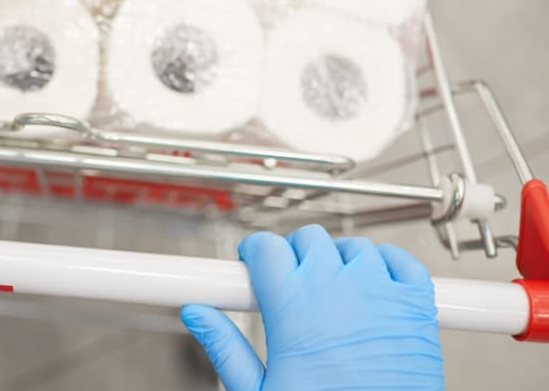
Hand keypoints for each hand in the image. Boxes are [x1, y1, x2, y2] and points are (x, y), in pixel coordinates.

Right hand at [181, 225, 443, 390]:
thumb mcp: (259, 390)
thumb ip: (224, 346)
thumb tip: (197, 315)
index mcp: (293, 308)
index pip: (266, 247)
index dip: (255, 251)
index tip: (253, 262)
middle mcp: (337, 290)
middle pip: (308, 238)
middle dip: (294, 252)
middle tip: (290, 279)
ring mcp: (381, 293)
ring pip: (353, 245)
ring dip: (338, 257)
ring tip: (331, 286)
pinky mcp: (416, 305)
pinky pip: (402, 259)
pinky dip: (386, 261)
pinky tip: (373, 281)